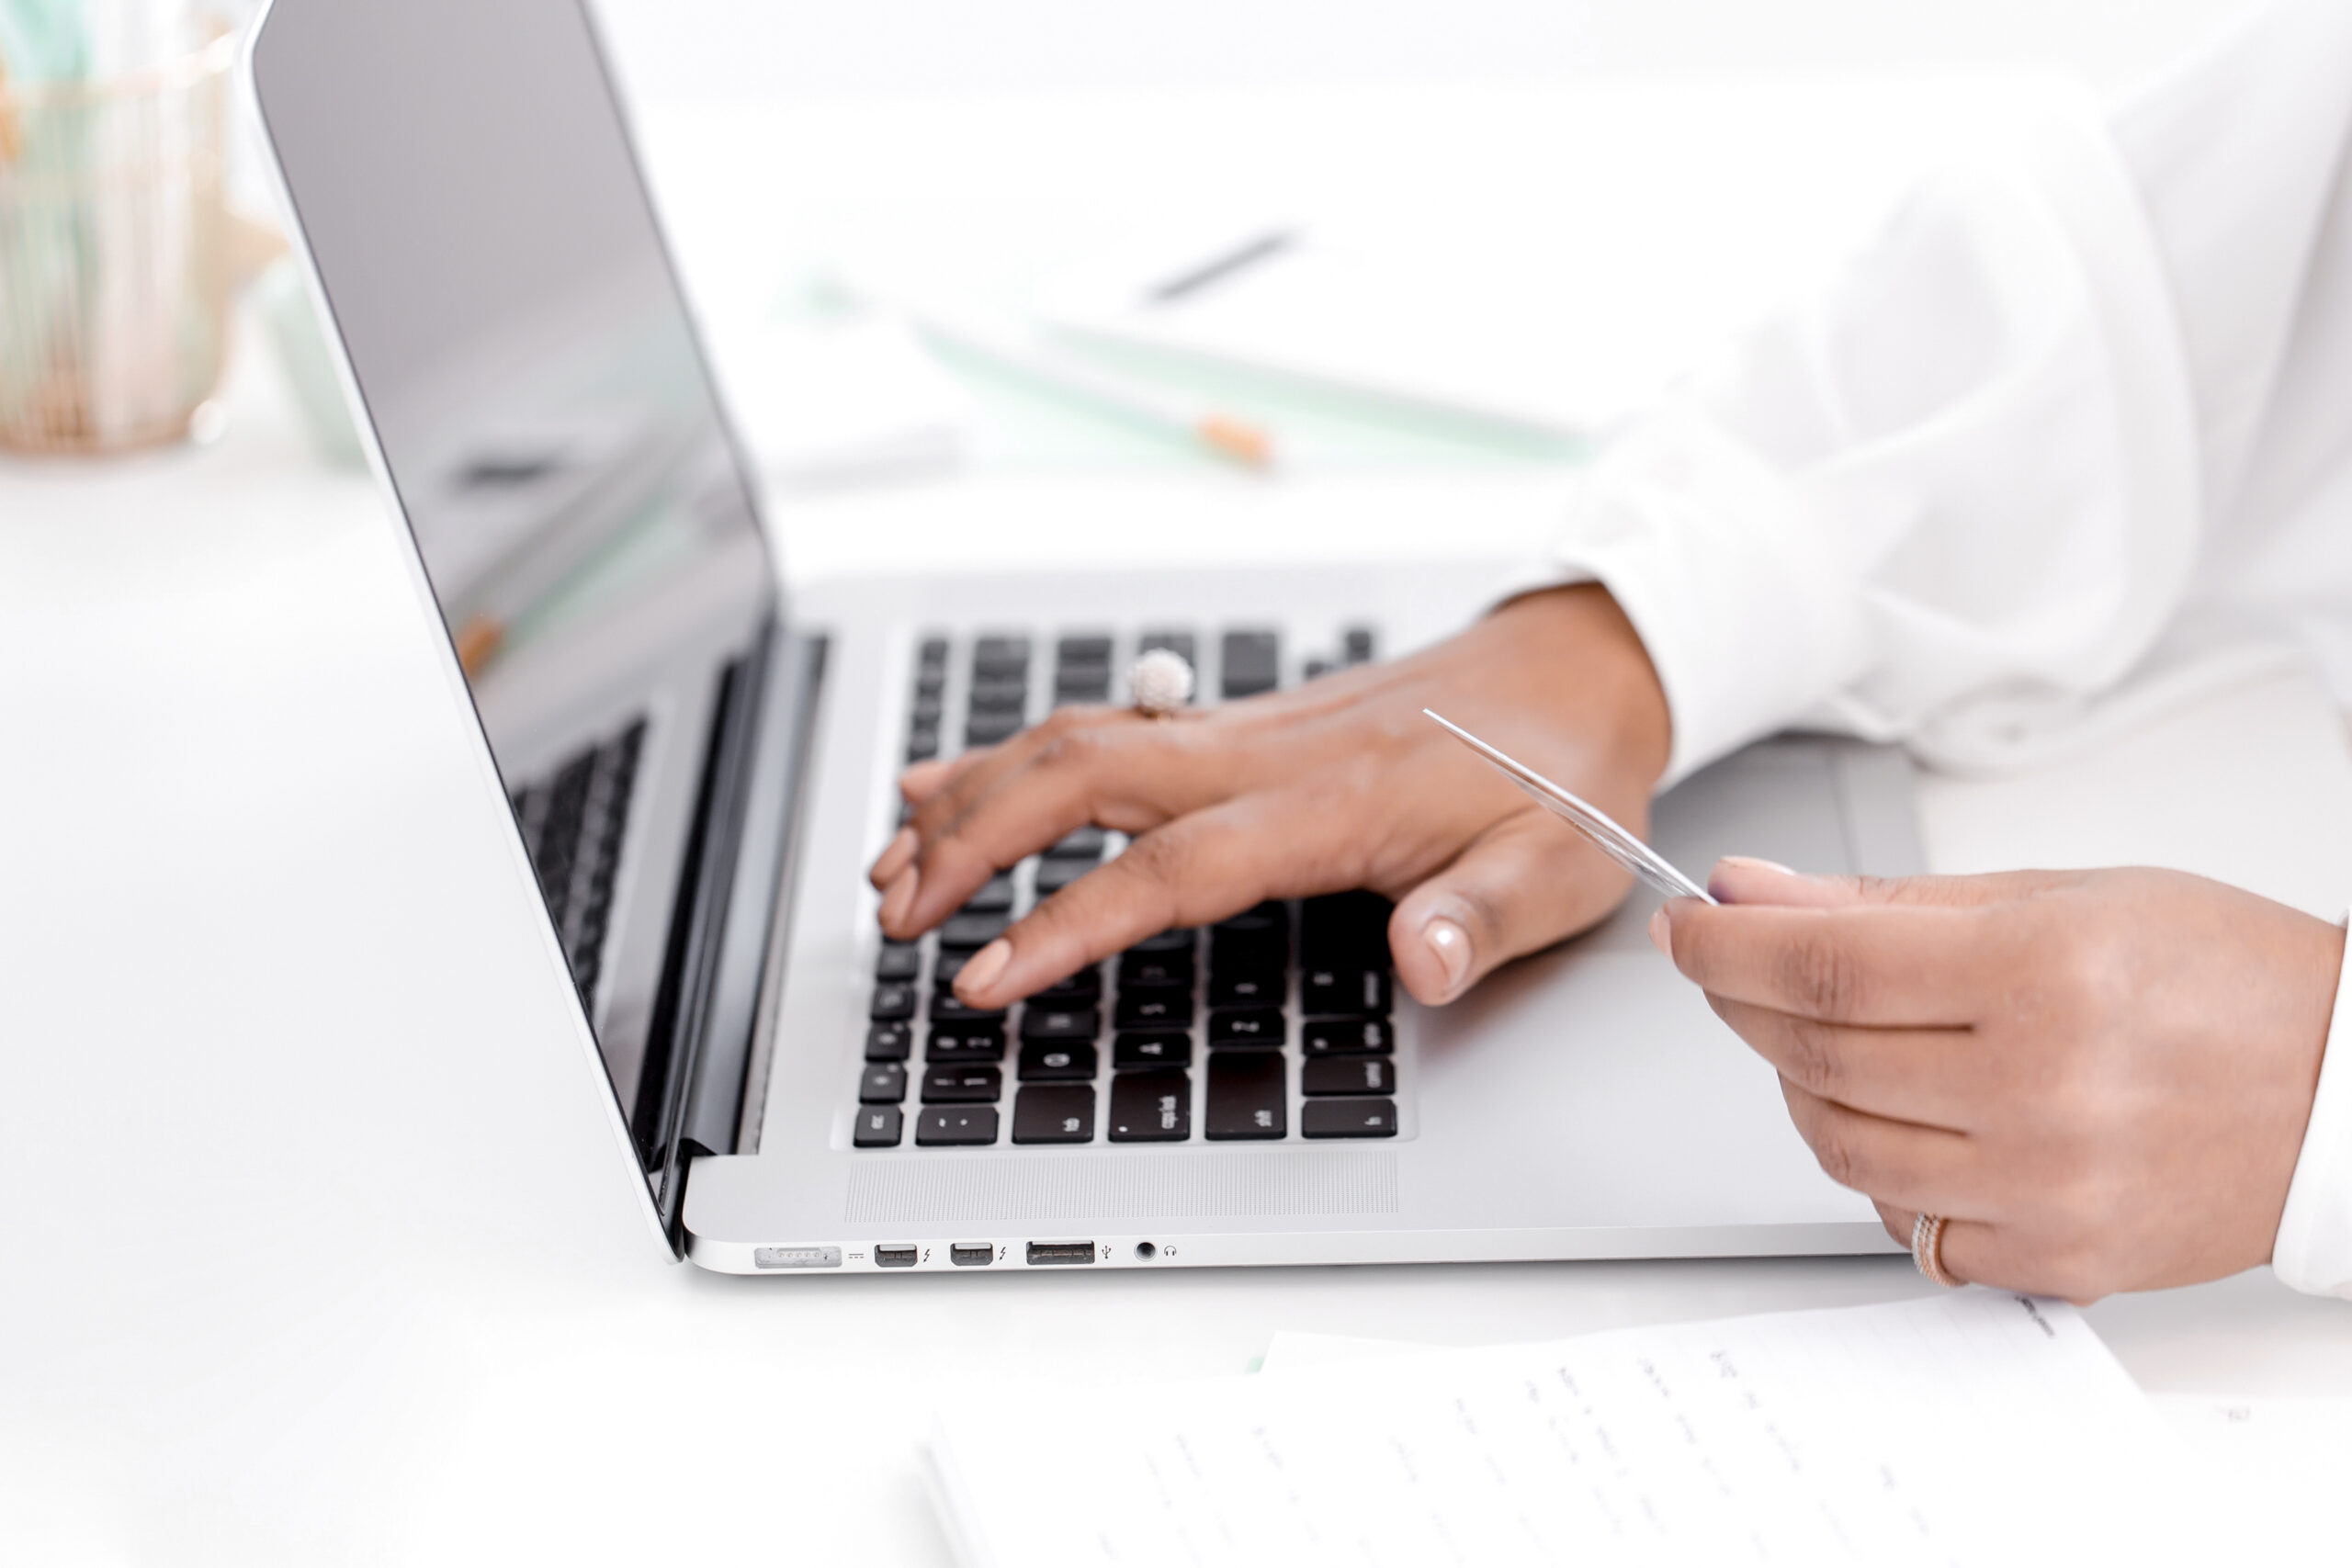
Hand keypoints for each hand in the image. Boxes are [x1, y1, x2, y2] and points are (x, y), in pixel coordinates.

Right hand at [868, 584, 1671, 1009]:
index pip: (1168, 866)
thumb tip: (1420, 961)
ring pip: (1074, 743)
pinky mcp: (1237, 729)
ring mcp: (1241, 732)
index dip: (1066, 919)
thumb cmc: (1565, 776)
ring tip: (889, 860)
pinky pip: (1102, 733)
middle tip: (894, 916)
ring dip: (972, 797)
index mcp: (1327, 801)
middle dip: (970, 843)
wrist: (1577, 670)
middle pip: (1079, 777)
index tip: (984, 973)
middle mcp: (1262, 753)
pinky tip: (957, 784)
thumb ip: (1485, 917)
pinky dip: (1013, 759)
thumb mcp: (1561, 866)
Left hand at [1654, 859, 2345, 1300]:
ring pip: (1841, 1144)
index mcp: (2039, 973)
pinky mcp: (2058, 1258)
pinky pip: (1908, 1224)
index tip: (1686, 928)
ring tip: (1830, 1042)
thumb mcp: (2055, 896)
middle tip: (1739, 969)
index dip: (1724, 946)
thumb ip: (1886, 905)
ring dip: (1804, 1086)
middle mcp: (2039, 1088)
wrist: (2346, 1091)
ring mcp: (2047, 1186)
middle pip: (1815, 1053)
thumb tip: (1753, 895)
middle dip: (1749, 1003)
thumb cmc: (2221, 977)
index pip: (1819, 965)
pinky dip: (1880, 1169)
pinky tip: (1908, 1120)